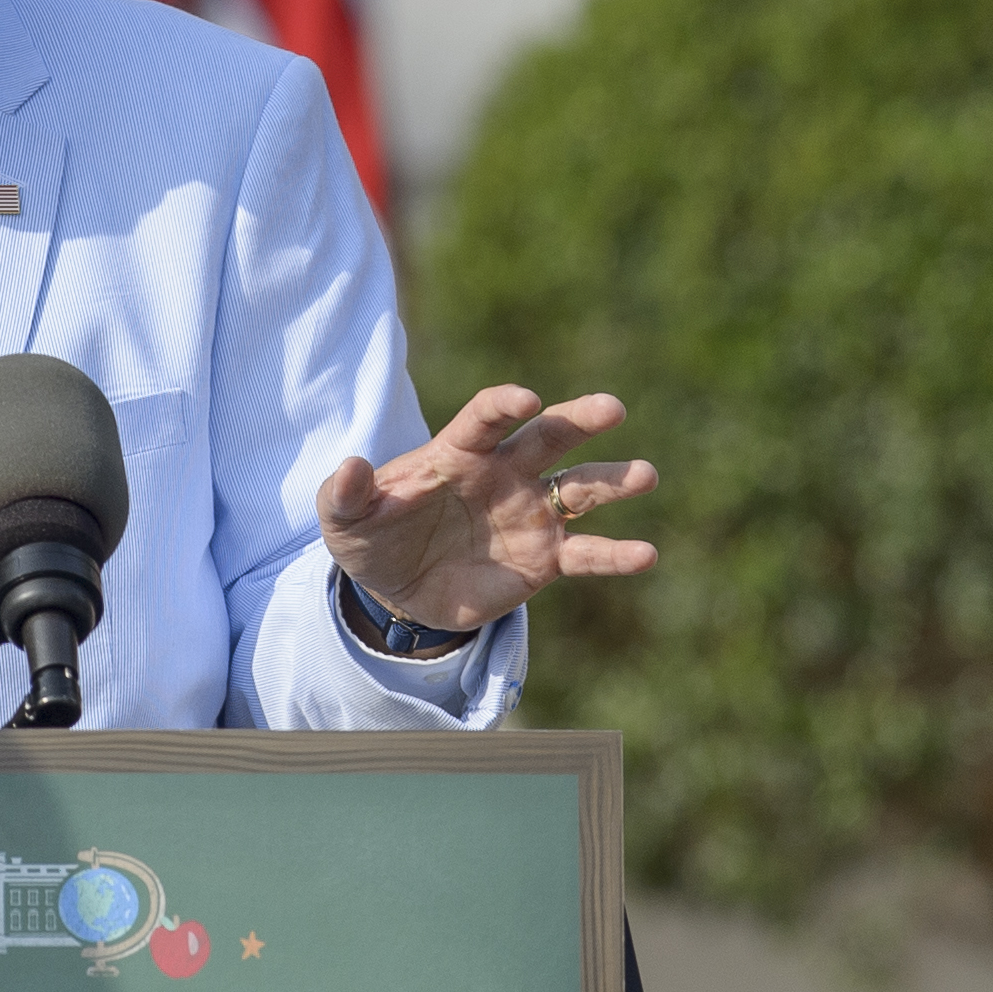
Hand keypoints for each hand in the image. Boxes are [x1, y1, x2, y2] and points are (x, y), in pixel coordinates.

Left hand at [316, 385, 656, 634]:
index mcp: (458, 453)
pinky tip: (647, 554)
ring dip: (614, 481)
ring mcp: (530, 514)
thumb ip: (346, 494)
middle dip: (579, 420)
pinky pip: (587, 553)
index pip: (485, 419)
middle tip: (611, 407)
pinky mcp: (546, 560)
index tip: (524, 399)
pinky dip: (616, 554)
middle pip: (548, 438)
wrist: (396, 591)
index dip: (503, 407)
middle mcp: (505, 474)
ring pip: (581, 489)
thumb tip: (349, 467)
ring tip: (646, 474)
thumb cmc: (371, 538)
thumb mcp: (345, 521)